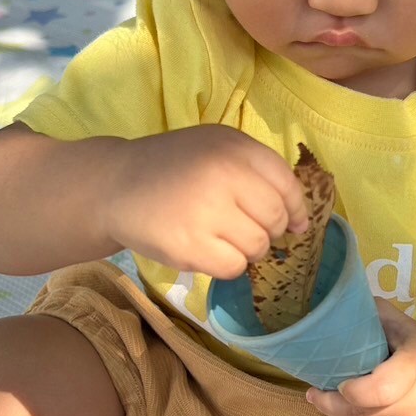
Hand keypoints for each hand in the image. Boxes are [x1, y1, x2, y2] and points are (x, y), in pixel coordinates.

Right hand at [107, 126, 309, 279]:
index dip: (296, 209)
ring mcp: (206, 212)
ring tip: (221, 236)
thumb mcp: (215, 147)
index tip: (294, 223)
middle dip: (269, 230)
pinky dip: (227, 264)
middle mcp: (224, 175)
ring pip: (258, 247)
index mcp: (234, 148)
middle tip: (245, 228)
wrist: (115, 185)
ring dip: (247, 249)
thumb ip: (258, 172)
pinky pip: (233, 267)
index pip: (286, 184)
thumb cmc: (173, 167)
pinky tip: (207, 249)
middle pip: (275, 219)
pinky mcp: (189, 247)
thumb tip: (300, 222)